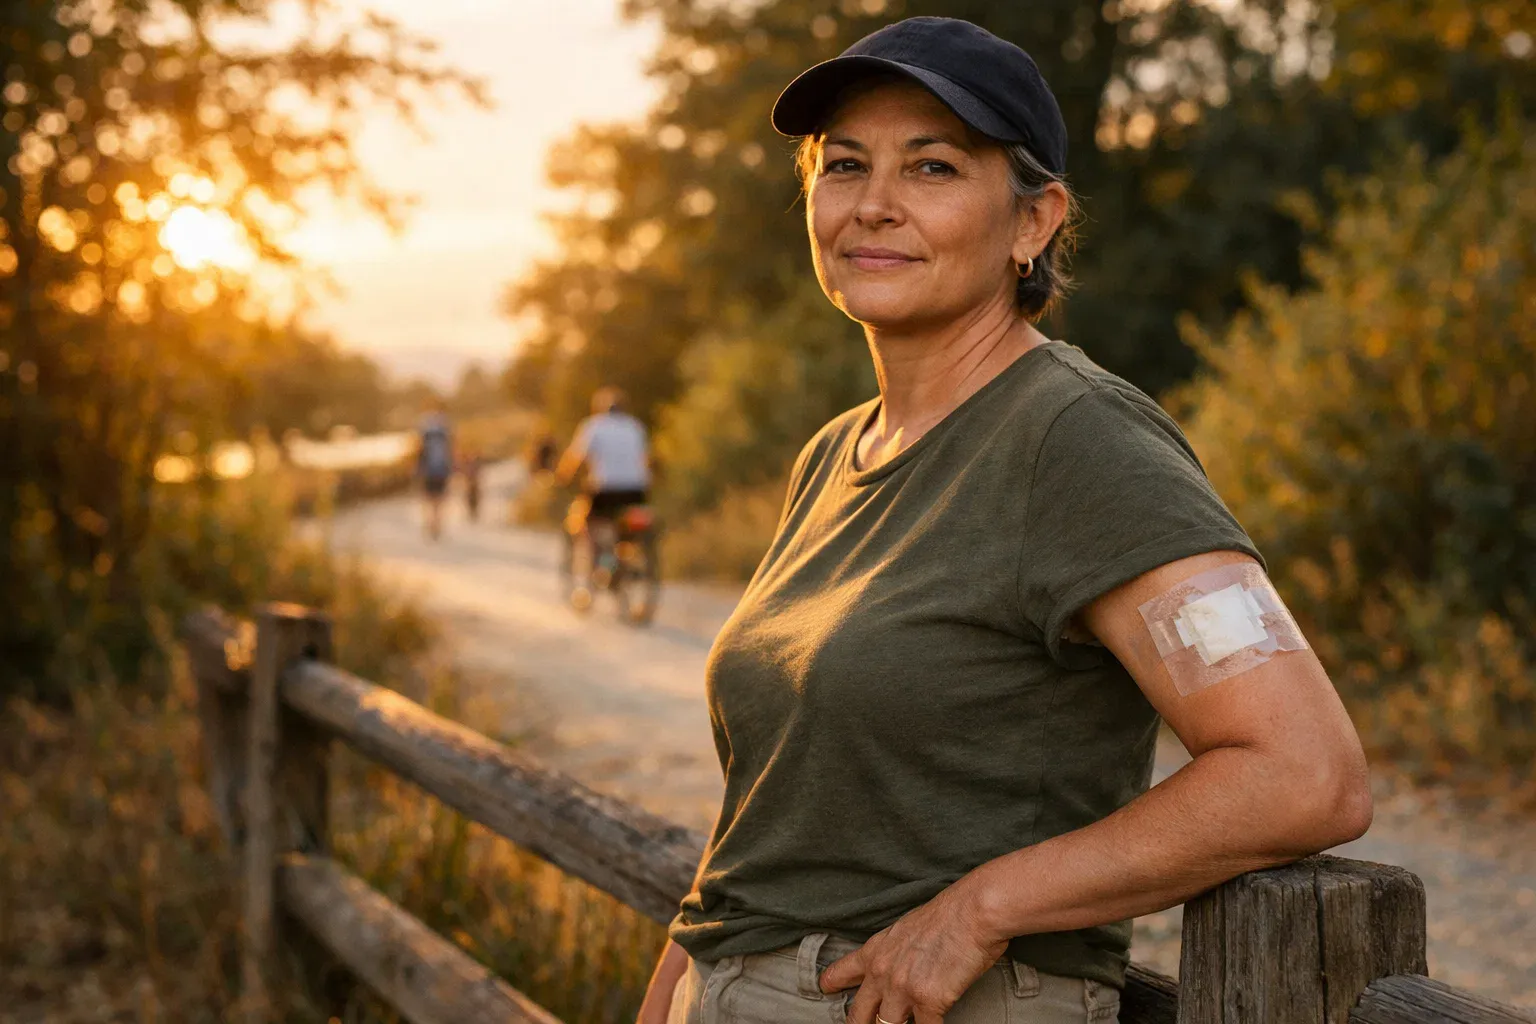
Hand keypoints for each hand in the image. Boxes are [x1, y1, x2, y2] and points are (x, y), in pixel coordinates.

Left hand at [819, 878, 1007, 1023]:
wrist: (973, 911)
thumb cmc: (949, 915)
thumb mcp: (906, 929)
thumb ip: (895, 952)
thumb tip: (899, 968)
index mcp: (876, 951)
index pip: (844, 971)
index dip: (833, 983)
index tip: (825, 988)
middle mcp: (883, 972)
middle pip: (858, 1014)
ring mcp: (903, 989)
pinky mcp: (928, 1002)